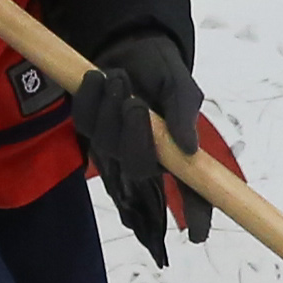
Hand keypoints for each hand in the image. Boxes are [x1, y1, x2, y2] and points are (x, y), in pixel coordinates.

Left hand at [70, 31, 206, 266]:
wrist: (132, 48)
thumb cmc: (162, 72)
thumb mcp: (180, 86)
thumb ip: (185, 112)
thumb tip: (189, 147)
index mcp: (176, 152)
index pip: (193, 191)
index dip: (197, 214)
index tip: (198, 234)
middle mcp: (146, 157)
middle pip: (138, 168)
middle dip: (134, 137)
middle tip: (136, 102)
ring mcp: (114, 146)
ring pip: (107, 144)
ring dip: (110, 110)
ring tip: (119, 78)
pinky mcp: (90, 130)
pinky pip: (84, 124)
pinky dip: (89, 100)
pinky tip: (97, 79)